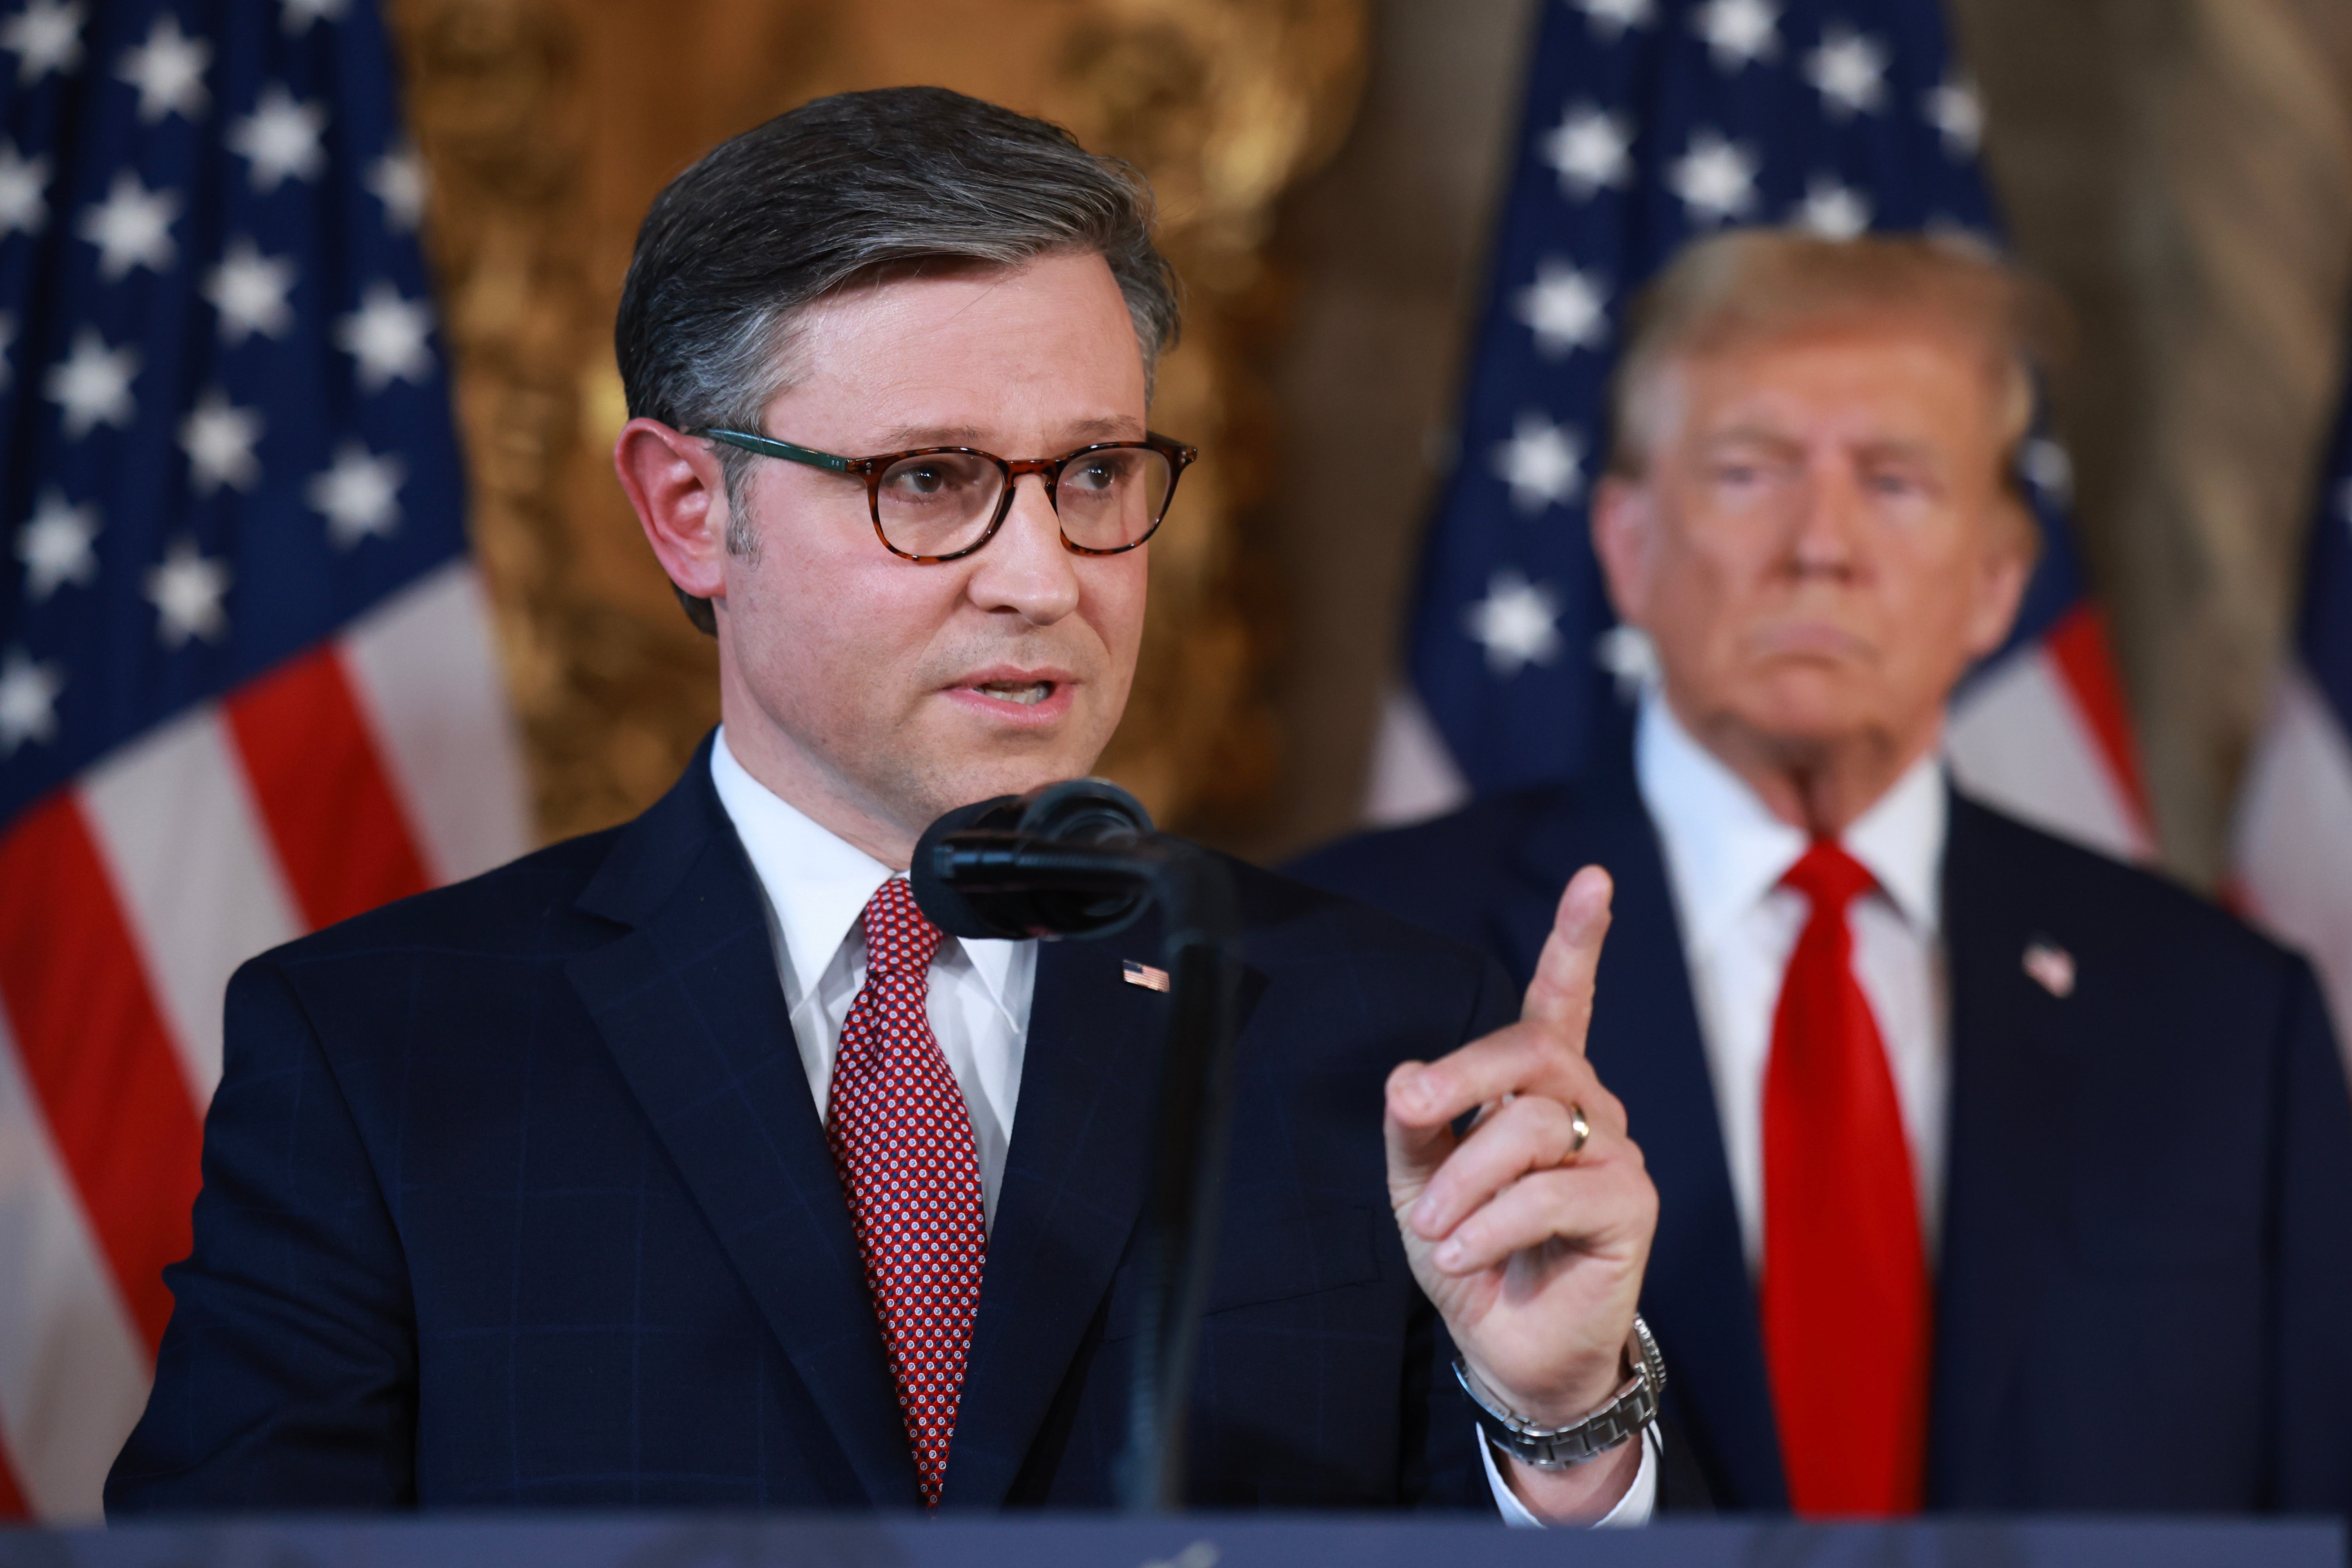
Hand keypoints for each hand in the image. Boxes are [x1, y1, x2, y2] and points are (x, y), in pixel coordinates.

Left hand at [1385, 866, 1657, 1518]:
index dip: (1578, 938)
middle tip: (1409, 1107)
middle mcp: (1588, 1105)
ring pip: (1529, 1127)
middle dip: (1459, 1074)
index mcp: (1542, 1085)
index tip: (1594, 877)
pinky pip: (1546, 1194)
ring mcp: (1615, 1152)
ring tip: (1432, 1232)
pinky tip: (1462, 1255)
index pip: (1563, 999)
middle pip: (1529, 1052)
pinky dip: (1489, 1226)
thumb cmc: (1470, 1250)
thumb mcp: (1419, 1182)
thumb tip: (1405, 1075)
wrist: (1509, 1347)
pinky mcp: (1631, 1206)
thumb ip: (1415, 1124)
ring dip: (1462, 1181)